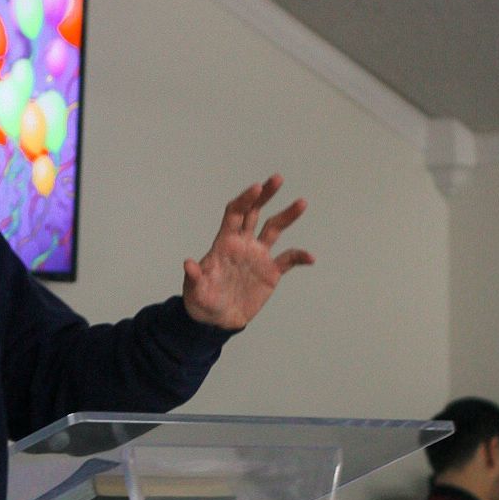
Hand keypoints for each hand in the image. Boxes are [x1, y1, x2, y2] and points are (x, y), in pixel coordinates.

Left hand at [182, 176, 313, 330]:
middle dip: (265, 194)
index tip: (256, 187)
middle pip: (255, 212)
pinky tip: (310, 257)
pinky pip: (288, 259)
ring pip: (274, 229)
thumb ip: (194, 277)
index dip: (245, 199)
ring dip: (287, 215)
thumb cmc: (201, 302)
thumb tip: (188, 264)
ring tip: (302, 202)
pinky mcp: (270, 272)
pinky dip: (299, 257)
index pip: (235, 213)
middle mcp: (243, 244)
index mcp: (224, 243)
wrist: (217, 321)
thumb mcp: (194, 291)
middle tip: (276, 178)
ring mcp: (258, 256)